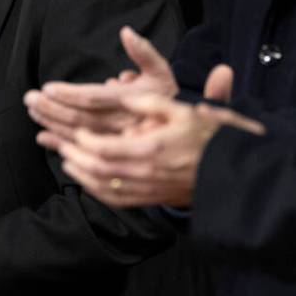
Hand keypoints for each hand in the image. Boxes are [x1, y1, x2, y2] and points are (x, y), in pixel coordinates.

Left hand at [25, 26, 179, 148]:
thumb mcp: (162, 72)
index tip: (48, 88)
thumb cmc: (169, 102)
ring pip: (77, 135)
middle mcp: (120, 125)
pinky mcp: (111, 155)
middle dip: (52, 108)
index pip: (93, 98)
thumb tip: (126, 32)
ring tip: (33, 111)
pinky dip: (60, 144)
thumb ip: (144, 52)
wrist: (183, 140)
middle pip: (80, 117)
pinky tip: (43, 137)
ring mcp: (115, 142)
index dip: (68, 94)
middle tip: (31, 98)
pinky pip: (82, 152)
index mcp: (130, 102)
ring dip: (52, 123)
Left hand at [57, 92, 264, 208]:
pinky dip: (99, 192)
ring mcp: (150, 189)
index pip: (106, 148)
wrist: (233, 172)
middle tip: (62, 145)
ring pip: (105, 187)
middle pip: (99, 169)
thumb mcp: (183, 110)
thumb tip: (121, 96)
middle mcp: (147, 173)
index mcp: (152, 148)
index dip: (85, 141)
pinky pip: (119, 200)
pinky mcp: (154, 199)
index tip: (76, 130)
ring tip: (67, 162)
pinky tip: (89, 183)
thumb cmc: (210, 137)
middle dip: (76, 157)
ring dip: (82, 175)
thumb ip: (149, 103)